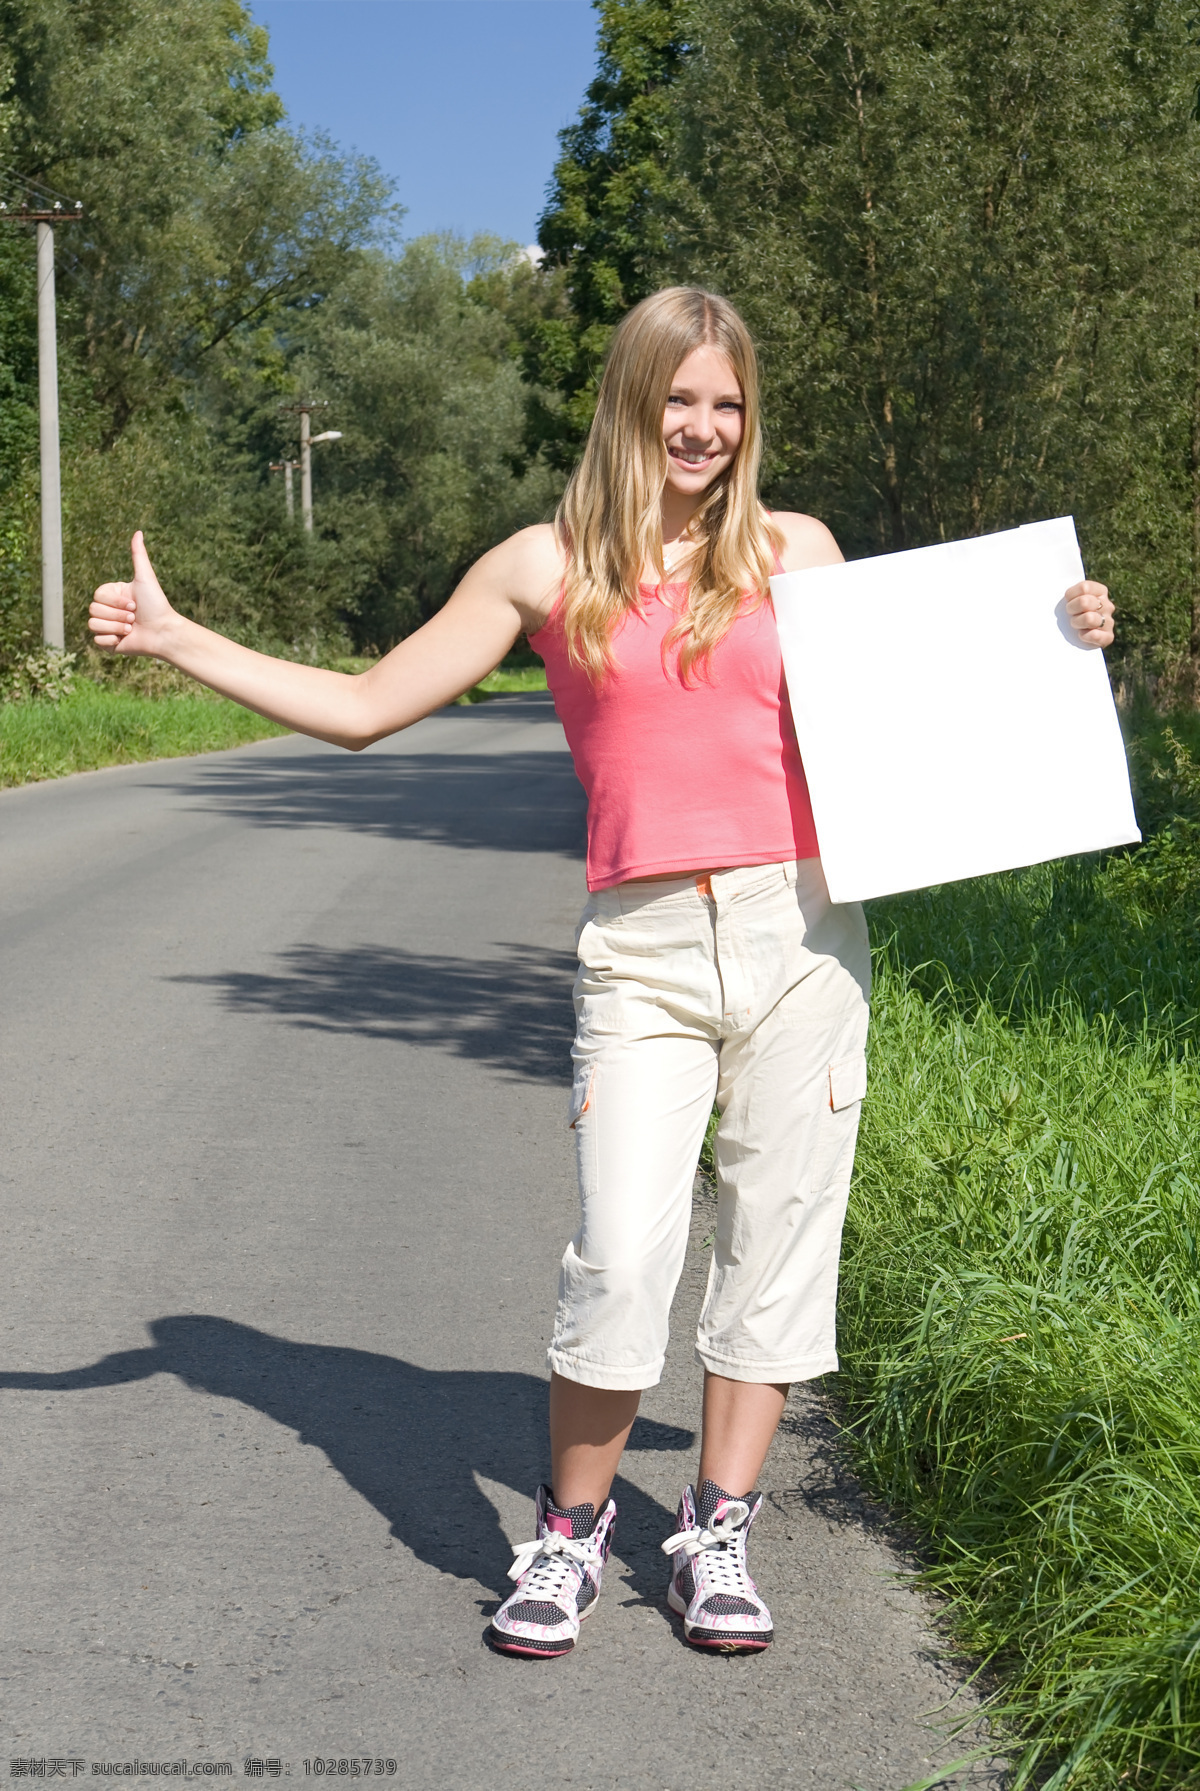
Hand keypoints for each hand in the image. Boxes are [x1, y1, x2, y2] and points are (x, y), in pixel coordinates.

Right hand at [89, 532, 176, 656]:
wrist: (163, 632)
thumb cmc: (156, 605)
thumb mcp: (146, 578)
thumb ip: (139, 555)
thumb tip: (138, 532)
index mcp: (112, 595)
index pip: (97, 595)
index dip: (115, 601)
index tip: (134, 603)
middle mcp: (108, 610)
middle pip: (93, 609)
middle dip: (117, 615)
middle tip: (134, 617)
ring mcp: (107, 627)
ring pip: (93, 625)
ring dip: (115, 627)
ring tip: (131, 628)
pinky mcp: (108, 644)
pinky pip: (96, 641)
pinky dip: (112, 640)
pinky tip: (125, 639)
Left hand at [1063, 578, 1113, 648]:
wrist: (1075, 639)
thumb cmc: (1070, 615)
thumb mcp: (1069, 600)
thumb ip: (1068, 593)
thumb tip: (1051, 584)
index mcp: (1100, 592)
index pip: (1084, 587)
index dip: (1070, 596)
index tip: (1067, 601)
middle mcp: (1107, 605)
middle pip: (1084, 602)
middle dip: (1072, 609)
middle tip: (1070, 614)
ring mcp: (1109, 621)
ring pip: (1089, 618)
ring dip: (1077, 623)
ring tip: (1076, 625)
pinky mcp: (1108, 637)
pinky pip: (1094, 635)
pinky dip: (1084, 636)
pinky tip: (1082, 635)